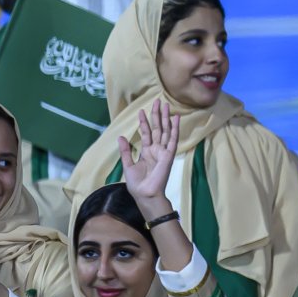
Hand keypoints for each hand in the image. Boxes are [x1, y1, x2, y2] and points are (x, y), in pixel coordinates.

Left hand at [118, 98, 179, 217]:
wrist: (145, 195)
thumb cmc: (137, 184)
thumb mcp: (128, 165)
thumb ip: (126, 151)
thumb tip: (121, 137)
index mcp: (147, 152)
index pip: (146, 133)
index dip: (144, 122)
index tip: (142, 111)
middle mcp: (156, 150)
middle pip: (157, 128)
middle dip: (157, 115)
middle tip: (157, 101)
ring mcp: (163, 152)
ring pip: (165, 131)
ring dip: (165, 118)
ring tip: (165, 105)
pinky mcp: (169, 155)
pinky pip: (173, 140)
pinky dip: (175, 129)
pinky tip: (176, 118)